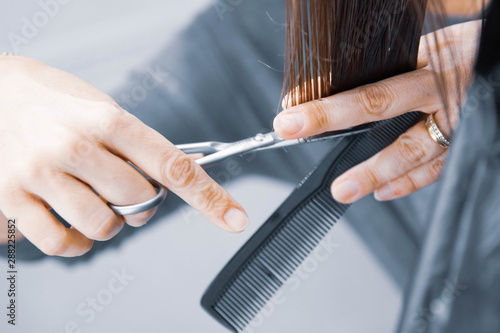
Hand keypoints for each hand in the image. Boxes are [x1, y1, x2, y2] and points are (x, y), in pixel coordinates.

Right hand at [0, 56, 247, 254]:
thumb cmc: (54, 101)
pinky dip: (78, 242)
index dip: (209, 197)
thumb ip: (140, 145)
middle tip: (127, 190)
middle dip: (142, 204)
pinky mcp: (11, 199)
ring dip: (111, 223)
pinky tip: (73, 223)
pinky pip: (62, 243)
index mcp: (107, 120)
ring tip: (96, 202)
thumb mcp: (104, 109)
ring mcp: (40, 174)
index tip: (234, 217)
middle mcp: (74, 146)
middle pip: (139, 201)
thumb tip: (184, 172)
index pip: (172, 166)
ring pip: (104, 226)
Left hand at [273, 21, 480, 203]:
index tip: (290, 117)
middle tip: (294, 135)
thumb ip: (401, 60)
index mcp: (433, 64)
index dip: (327, 106)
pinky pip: (438, 168)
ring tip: (344, 190)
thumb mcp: (438, 45)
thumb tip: (349, 70)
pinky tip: (385, 192)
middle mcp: (443, 93)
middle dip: (331, 123)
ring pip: (412, 153)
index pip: (371, 89)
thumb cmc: (475, 52)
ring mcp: (458, 122)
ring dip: (375, 174)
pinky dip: (410, 182)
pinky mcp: (468, 142)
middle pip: (379, 109)